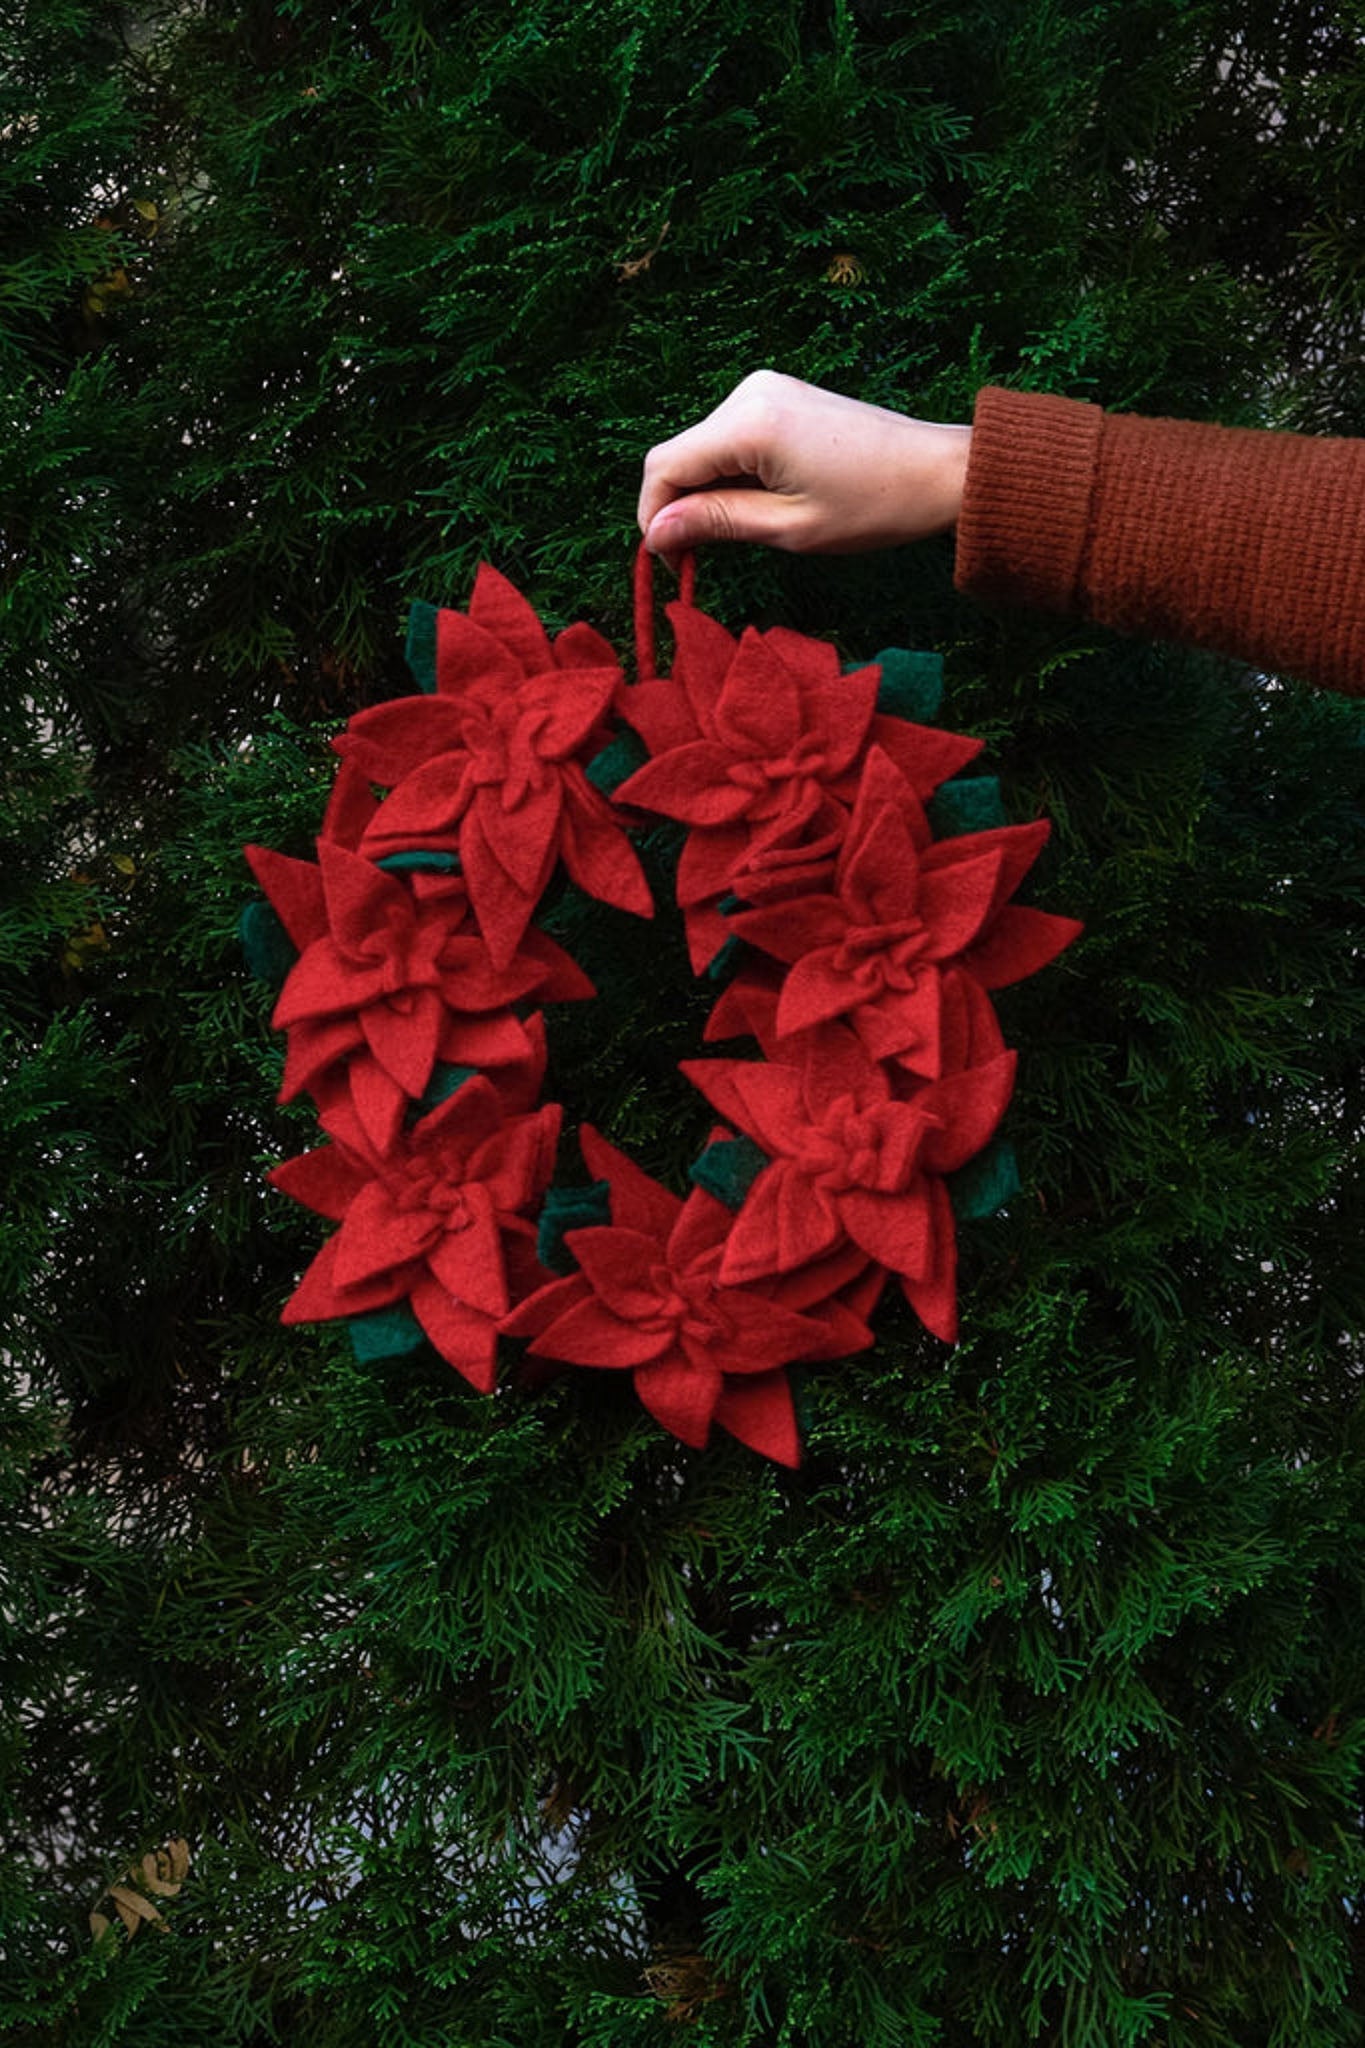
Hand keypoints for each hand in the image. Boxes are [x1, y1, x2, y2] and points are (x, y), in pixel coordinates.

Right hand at [638, 370, 970, 560]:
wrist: (936, 471)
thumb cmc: (874, 506)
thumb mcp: (789, 528)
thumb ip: (717, 523)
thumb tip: (656, 534)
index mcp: (750, 423)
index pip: (665, 466)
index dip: (654, 516)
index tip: (667, 560)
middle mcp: (749, 393)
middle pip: (678, 454)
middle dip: (677, 506)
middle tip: (694, 558)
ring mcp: (763, 389)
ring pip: (701, 447)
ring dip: (703, 492)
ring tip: (737, 532)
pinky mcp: (777, 396)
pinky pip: (728, 437)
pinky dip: (727, 474)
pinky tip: (755, 503)